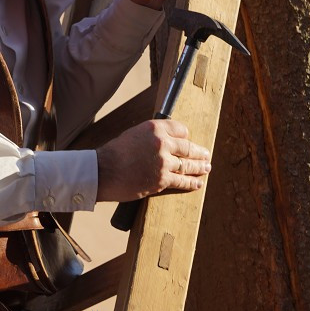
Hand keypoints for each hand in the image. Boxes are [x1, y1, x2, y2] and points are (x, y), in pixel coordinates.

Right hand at [95, 117, 210, 202]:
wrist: (103, 172)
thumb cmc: (114, 153)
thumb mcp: (133, 135)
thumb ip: (151, 137)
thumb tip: (165, 142)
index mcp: (154, 128)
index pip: (180, 129)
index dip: (186, 136)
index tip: (189, 140)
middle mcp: (162, 143)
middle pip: (188, 147)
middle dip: (199, 152)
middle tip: (206, 155)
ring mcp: (163, 162)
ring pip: (188, 165)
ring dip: (200, 167)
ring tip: (206, 168)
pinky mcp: (162, 180)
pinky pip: (182, 181)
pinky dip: (192, 183)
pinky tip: (198, 182)